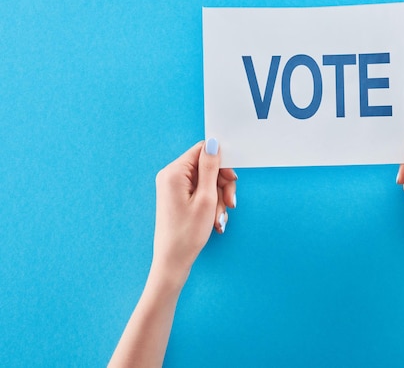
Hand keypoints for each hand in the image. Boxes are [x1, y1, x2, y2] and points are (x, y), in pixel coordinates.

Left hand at [152, 139, 236, 285]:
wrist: (173, 261)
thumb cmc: (187, 233)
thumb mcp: (206, 198)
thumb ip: (210, 168)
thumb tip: (214, 143)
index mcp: (174, 172)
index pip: (203, 151)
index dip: (221, 164)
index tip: (231, 180)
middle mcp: (171, 177)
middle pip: (207, 168)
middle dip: (222, 186)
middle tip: (230, 204)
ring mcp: (174, 188)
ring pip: (207, 182)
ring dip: (218, 199)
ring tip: (218, 219)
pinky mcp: (178, 198)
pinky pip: (201, 193)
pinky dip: (211, 205)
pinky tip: (214, 221)